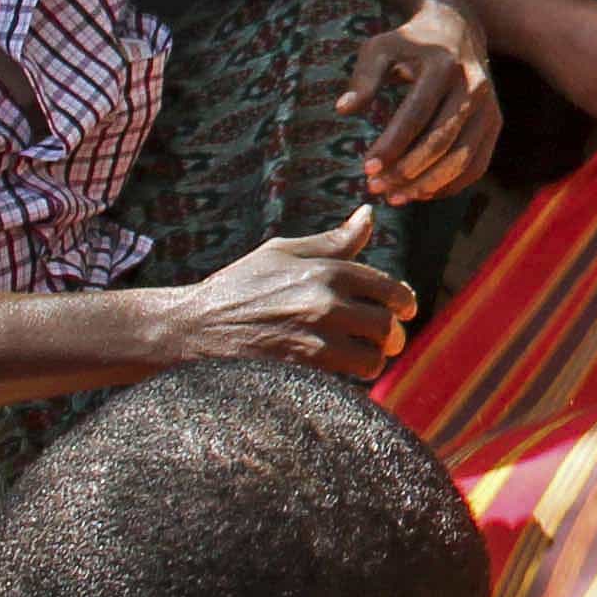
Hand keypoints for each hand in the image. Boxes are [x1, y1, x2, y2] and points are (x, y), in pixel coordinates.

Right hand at [169, 206, 417, 377]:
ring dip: (372, 362)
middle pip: (386, 327)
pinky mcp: (300, 372)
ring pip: (371, 359)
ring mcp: (312, 341)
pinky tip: (337, 373)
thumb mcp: (283, 252)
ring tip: (363, 359)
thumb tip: (369, 214)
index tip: (405, 311)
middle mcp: (324, 304)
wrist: (192, 329)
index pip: (390, 289)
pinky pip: (345, 382)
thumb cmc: (239, 286)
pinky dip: (348, 380)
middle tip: (387, 341)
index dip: (404, 303)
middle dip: (391, 336)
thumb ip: (333, 241)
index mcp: (326, 272)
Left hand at [339, 0, 497, 202]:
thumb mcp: (381, 48)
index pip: (417, 114)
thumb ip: (364, 78)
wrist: (457, 30)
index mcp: (444, 66)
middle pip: (442, 140)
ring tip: (395, 197)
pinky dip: (451, 185)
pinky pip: (477, 164)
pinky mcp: (495, 123)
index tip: (366, 168)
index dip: (392, 145)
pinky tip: (421, 193)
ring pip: (463, 158)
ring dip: (428, 184)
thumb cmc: (410, 43)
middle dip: (407, 171)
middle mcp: (474, 87)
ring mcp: (489, 107)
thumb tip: (344, 109)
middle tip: (376, 188)